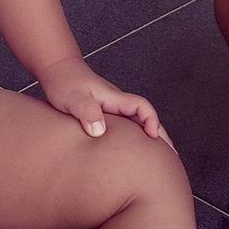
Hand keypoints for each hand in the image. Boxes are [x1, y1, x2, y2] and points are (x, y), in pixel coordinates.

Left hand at [37, 56, 174, 149]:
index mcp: (113, 98)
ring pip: (136, 122)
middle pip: (146, 117)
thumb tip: (100, 131)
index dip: (151, 120)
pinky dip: (133, 137)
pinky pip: (125, 125)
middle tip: (172, 157)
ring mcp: (111, 107)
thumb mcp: (72, 98)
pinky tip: (132, 150)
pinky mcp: (103, 112)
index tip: (153, 136)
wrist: (57, 70)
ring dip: (148, 137)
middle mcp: (116, 102)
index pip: (141, 107)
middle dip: (160, 135)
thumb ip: (86, 112)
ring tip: (159, 159)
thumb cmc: (64, 81)